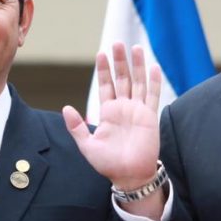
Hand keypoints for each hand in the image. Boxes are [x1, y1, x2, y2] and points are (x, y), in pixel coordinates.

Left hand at [63, 43, 161, 190]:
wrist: (129, 177)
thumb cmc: (108, 164)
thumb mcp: (87, 145)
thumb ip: (77, 127)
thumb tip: (66, 108)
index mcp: (108, 112)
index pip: (106, 85)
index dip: (104, 70)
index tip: (101, 54)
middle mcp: (123, 108)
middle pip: (122, 79)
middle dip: (120, 61)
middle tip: (118, 43)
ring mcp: (138, 111)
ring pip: (138, 82)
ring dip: (137, 65)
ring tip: (136, 48)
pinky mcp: (150, 117)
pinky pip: (153, 96)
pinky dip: (153, 82)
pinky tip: (153, 68)